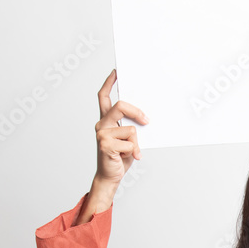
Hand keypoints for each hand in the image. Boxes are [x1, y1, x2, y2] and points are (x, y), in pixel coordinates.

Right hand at [94, 69, 148, 185]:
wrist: (111, 176)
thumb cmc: (121, 156)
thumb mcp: (129, 138)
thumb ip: (132, 126)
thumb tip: (145, 117)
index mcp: (106, 120)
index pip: (104, 96)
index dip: (109, 83)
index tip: (117, 72)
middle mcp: (101, 124)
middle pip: (120, 106)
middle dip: (136, 111)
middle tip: (147, 120)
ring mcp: (102, 133)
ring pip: (130, 129)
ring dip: (136, 142)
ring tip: (132, 151)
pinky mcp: (105, 144)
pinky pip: (129, 142)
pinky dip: (134, 151)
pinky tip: (129, 157)